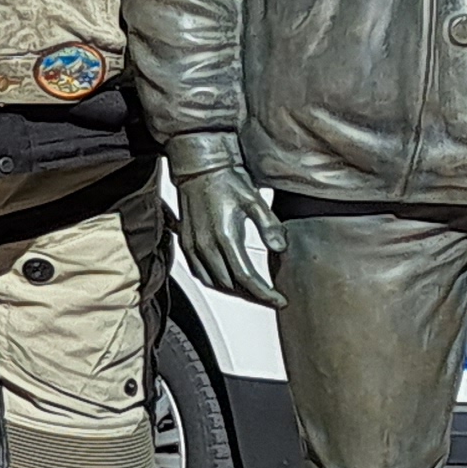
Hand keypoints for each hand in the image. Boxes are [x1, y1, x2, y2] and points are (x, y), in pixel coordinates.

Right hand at [174, 152, 284, 306]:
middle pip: (229, 285)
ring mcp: (193, 246)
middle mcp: (205, 246)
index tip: (278, 299)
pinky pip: (199, 272)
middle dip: (251, 296)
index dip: (264, 293)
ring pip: (212, 282)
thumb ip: (269, 226)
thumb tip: (280, 248)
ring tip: (250, 293)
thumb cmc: (225, 181)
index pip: (246, 278)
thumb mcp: (255, 201)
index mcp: (225, 237)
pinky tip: (226, 280)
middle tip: (268, 298)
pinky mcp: (186, 243)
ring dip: (232, 291)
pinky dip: (214, 281)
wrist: (199, 169)